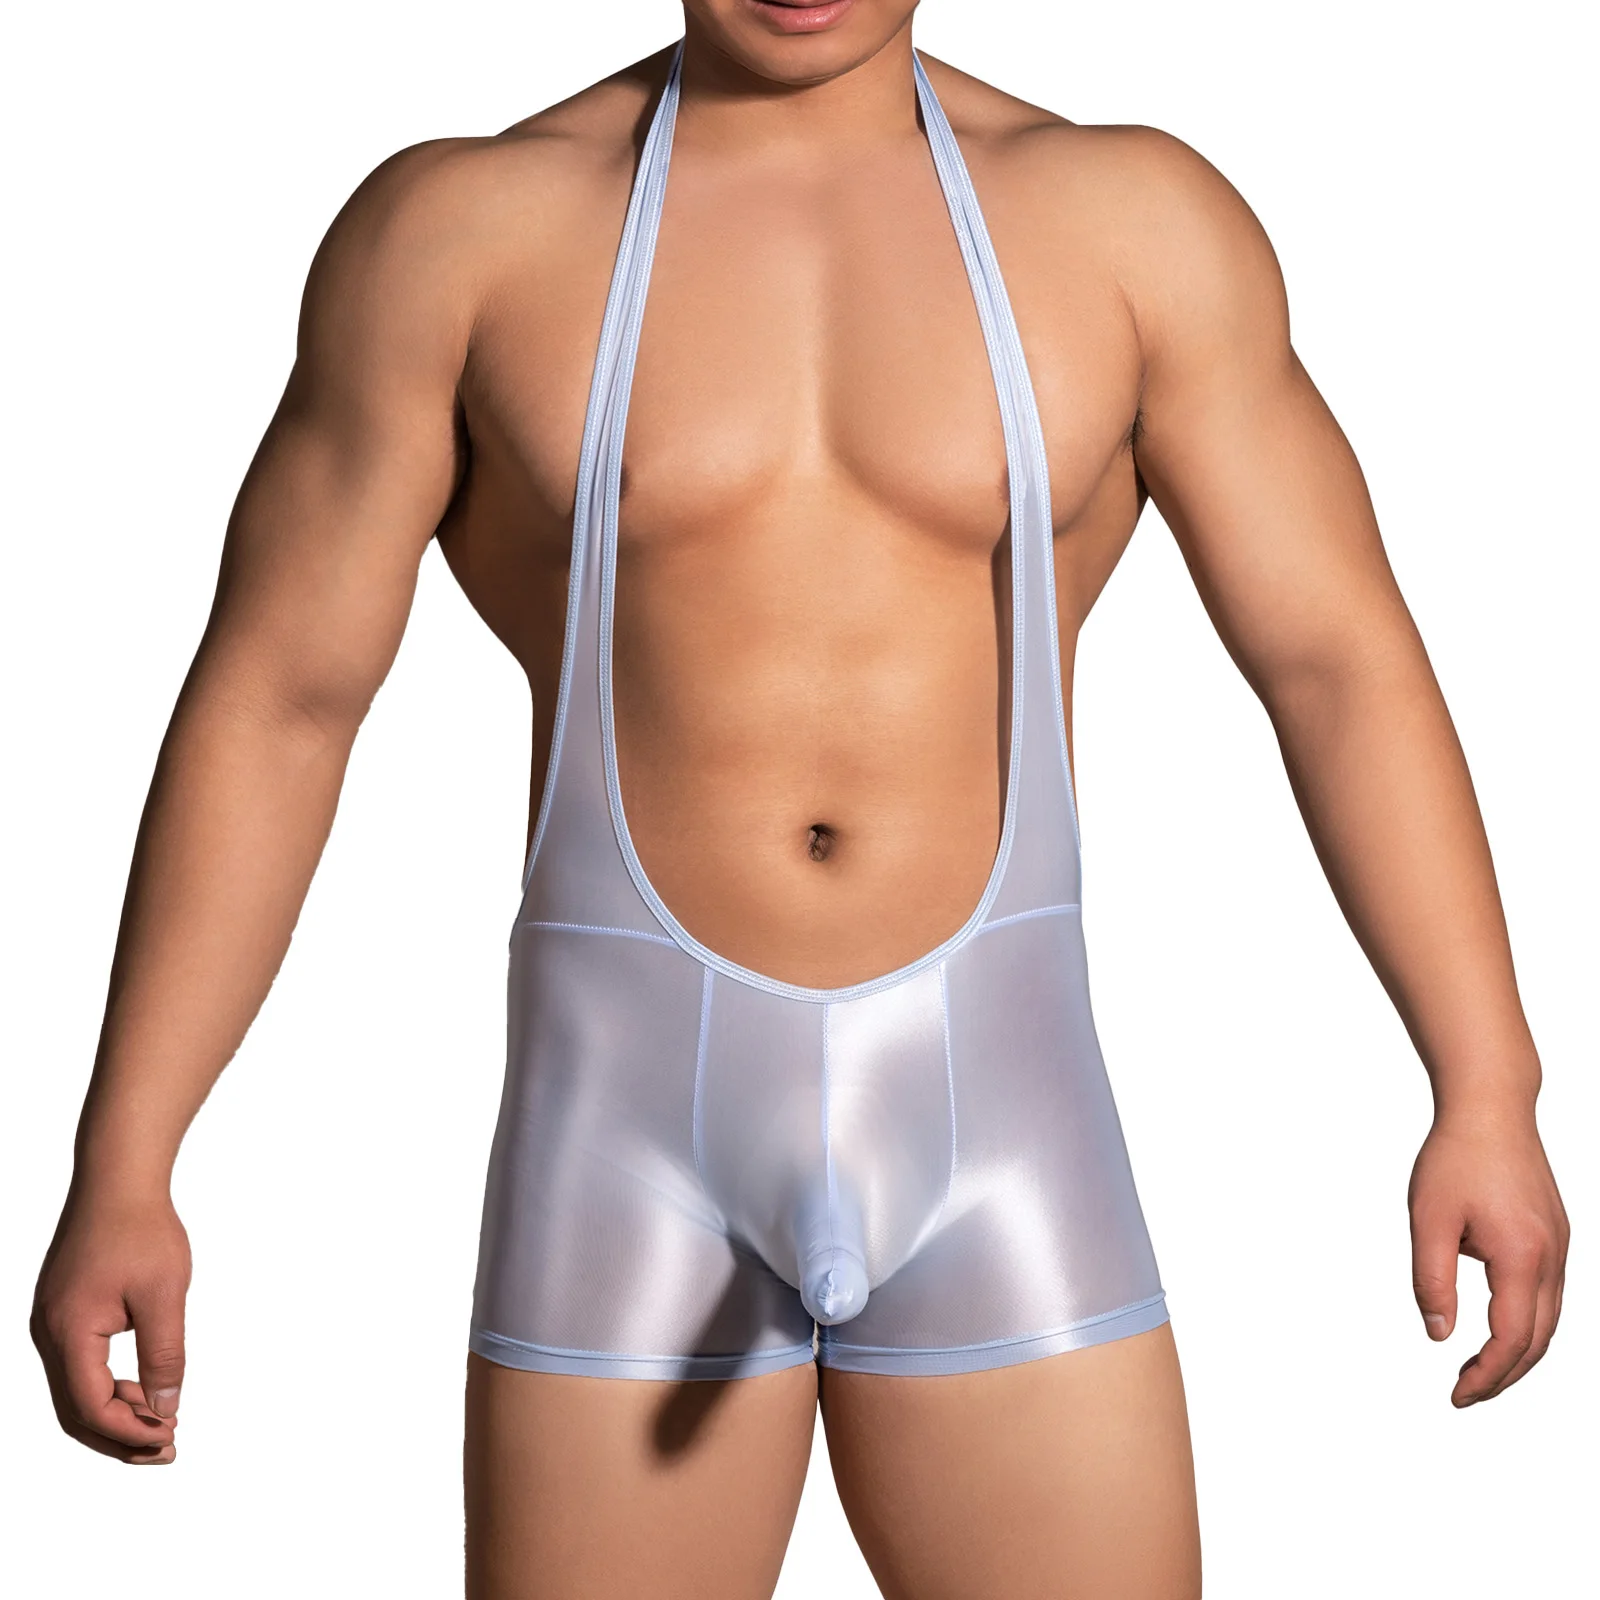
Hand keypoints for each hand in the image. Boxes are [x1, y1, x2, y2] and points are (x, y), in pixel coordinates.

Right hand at [31, 1188, 191, 1462]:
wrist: (118, 1178)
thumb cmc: (141, 1228)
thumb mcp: (163, 1295)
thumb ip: (164, 1354)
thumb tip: (166, 1407)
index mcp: (68, 1332)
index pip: (90, 1406)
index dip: (130, 1431)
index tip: (171, 1438)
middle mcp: (48, 1333)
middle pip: (74, 1410)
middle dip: (119, 1436)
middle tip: (166, 1450)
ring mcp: (51, 1322)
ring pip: (74, 1390)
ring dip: (115, 1413)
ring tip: (161, 1422)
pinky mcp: (62, 1311)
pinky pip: (77, 1366)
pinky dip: (106, 1386)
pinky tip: (142, 1387)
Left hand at [1408, 1112, 1567, 1405]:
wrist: (1491, 1107)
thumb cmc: (1456, 1156)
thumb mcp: (1428, 1218)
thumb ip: (1432, 1280)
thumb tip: (1438, 1334)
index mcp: (1522, 1257)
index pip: (1510, 1339)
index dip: (1485, 1375)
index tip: (1457, 1395)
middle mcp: (1552, 1258)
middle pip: (1538, 1340)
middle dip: (1504, 1376)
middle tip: (1466, 1394)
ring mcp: (1560, 1247)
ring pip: (1550, 1321)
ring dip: (1518, 1352)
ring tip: (1480, 1370)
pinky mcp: (1556, 1235)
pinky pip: (1550, 1295)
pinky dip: (1528, 1323)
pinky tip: (1499, 1327)